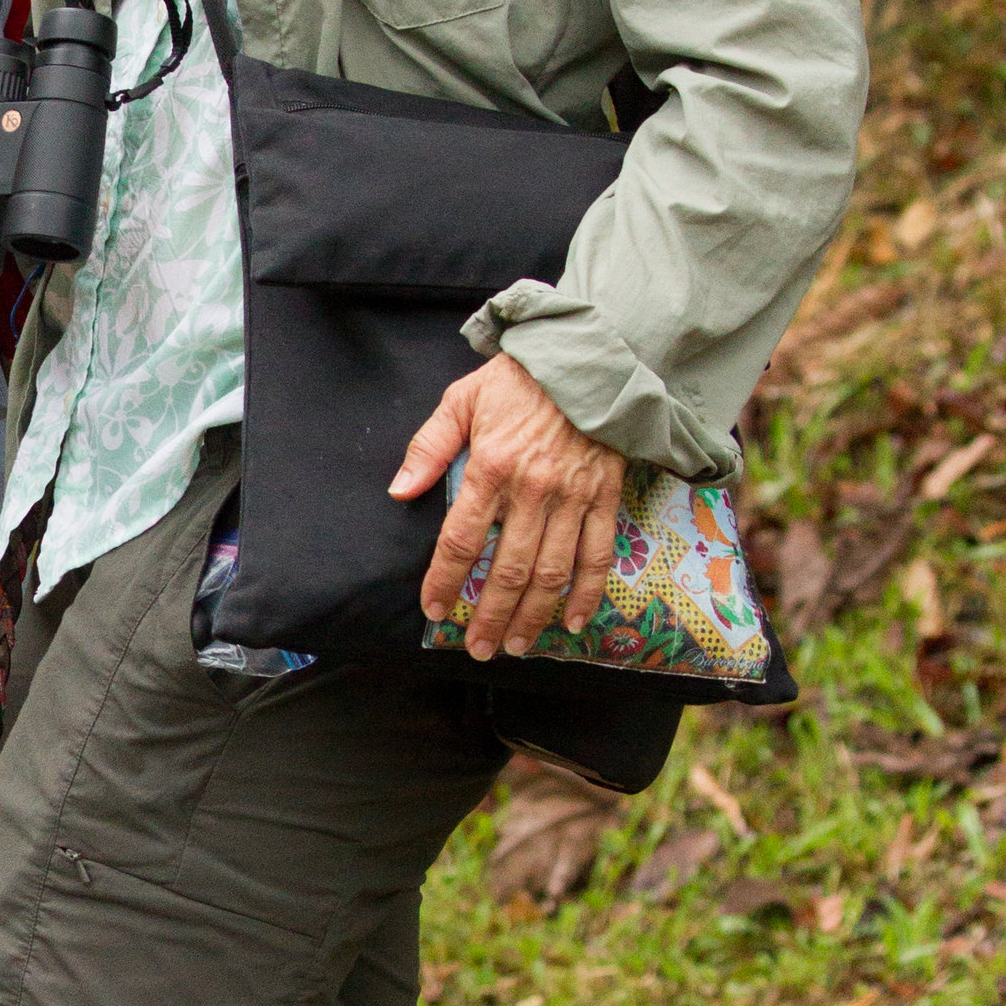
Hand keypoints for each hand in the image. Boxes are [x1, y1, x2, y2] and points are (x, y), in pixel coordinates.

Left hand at [391, 352, 624, 659]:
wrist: (588, 357)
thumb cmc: (519, 380)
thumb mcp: (462, 400)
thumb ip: (429, 447)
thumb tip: (400, 490)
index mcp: (491, 468)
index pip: (462, 540)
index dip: (446, 581)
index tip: (434, 610)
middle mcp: (533, 490)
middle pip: (508, 570)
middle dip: (489, 615)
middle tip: (477, 648)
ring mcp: (573, 497)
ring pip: (552, 572)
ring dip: (533, 616)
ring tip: (514, 645)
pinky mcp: (605, 497)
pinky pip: (597, 555)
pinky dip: (587, 593)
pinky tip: (571, 622)